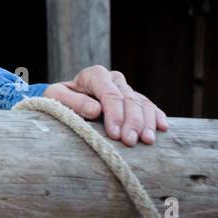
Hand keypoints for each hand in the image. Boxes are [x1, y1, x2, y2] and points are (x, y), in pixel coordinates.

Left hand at [42, 65, 167, 146]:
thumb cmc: (59, 99)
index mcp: (95, 75)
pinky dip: (157, 116)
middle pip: (129, 100)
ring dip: (147, 122)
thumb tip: (95, 110)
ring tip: (147, 141)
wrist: (66, 98)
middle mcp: (114, 79)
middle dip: (132, 122)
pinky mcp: (135, 99)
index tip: (114, 135)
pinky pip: (150, 106)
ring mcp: (127, 88)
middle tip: (130, 142)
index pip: (110, 94)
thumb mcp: (55, 97)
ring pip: (143, 103)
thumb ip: (72, 102)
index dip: (115, 115)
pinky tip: (162, 128)